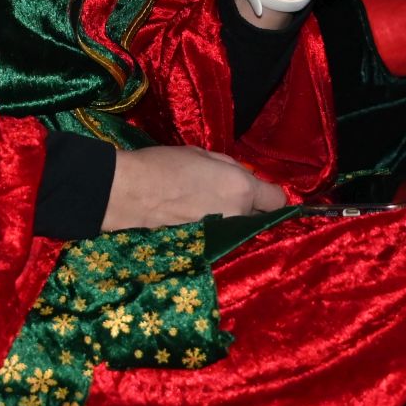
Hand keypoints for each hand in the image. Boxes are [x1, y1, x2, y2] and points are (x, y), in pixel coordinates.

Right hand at [101, 145, 288, 229]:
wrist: (127, 194)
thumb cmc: (163, 166)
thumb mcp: (202, 154)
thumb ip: (230, 168)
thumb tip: (242, 178)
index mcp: (241, 188)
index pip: (278, 200)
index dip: (270, 194)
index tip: (259, 192)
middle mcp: (238, 216)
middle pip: (261, 218)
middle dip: (252, 210)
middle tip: (231, 200)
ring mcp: (222, 238)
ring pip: (241, 231)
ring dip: (234, 223)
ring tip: (212, 213)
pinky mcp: (205, 250)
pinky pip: (222, 241)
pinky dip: (216, 234)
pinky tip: (200, 226)